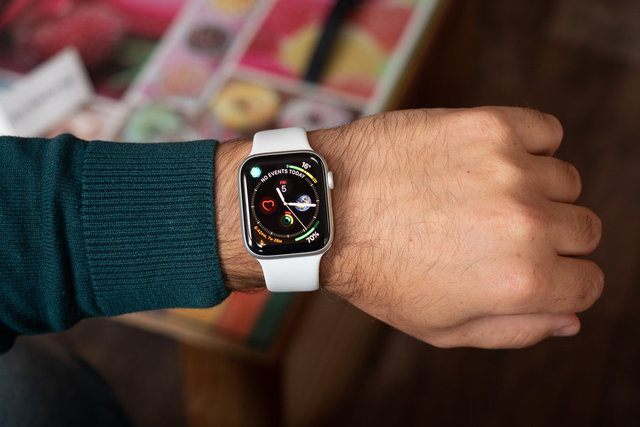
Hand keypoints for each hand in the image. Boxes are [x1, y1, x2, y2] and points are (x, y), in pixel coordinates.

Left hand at [215, 107, 602, 348]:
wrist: (327, 207)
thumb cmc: (378, 271)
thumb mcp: (441, 327)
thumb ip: (515, 330)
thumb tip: (570, 320)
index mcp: (522, 282)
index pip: (588, 282)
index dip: (563, 281)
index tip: (536, 269)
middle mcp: (528, 225)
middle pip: (584, 230)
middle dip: (550, 239)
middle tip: (499, 233)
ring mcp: (511, 169)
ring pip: (567, 181)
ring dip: (536, 191)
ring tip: (482, 196)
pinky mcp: (489, 126)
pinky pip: (547, 130)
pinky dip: (530, 144)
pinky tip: (491, 159)